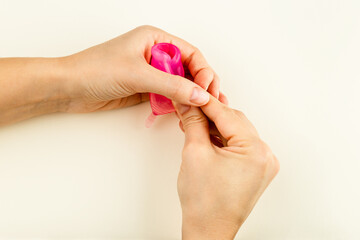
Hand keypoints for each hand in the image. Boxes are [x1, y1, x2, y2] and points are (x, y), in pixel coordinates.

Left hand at [59, 25, 221, 112]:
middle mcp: (155, 54)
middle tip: (211, 103)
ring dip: (191, 97)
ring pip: (180, 84)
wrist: (69, 88)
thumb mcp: (138, 74)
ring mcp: (150, 73)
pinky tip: (183, 113)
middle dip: (201, 86)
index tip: (208, 90)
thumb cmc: (95, 69)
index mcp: (155, 39)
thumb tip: (200, 95)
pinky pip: (168, 96)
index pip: (191, 54)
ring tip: (202, 111)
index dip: (204, 72)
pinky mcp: (145, 89)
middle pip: (189, 69)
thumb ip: (172, 85)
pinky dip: (177, 105)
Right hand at [174, 96, 279, 239]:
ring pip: (236, 132)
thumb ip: (193, 122)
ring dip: (215, 126)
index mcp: (256, 151)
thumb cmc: (204, 202)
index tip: (191, 92)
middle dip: (210, 113)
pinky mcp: (255, 170)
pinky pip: (238, 145)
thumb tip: (188, 102)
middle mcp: (265, 156)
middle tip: (189, 106)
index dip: (205, 102)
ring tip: (193, 122)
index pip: (227, 115)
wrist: (208, 230)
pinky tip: (205, 135)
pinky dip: (222, 138)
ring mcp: (262, 164)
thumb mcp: (194, 153)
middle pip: (234, 121)